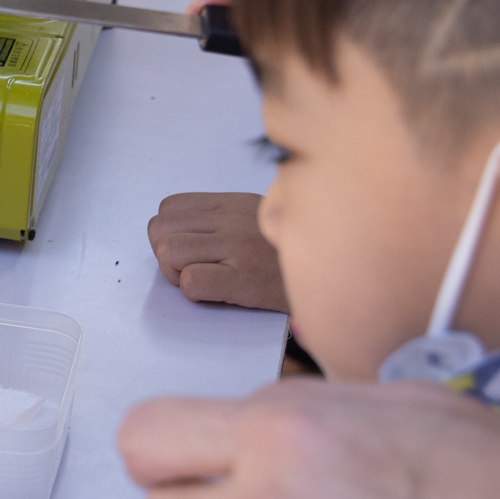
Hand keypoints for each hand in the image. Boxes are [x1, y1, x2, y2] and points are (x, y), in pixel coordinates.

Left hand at [149, 191, 288, 310]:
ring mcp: (237, 246)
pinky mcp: (244, 278)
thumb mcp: (263, 219)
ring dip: (177, 273)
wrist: (340, 272)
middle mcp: (231, 219)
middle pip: (158, 229)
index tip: (192, 251)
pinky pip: (190, 281)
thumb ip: (226, 219)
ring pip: (168, 252)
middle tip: (195, 269)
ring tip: (208, 280)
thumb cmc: (295, 253)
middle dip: (167, 255)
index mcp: (233, 203)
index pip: (169, 208)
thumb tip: (185, 233)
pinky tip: (221, 294)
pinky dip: (195, 293)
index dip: (171, 234)